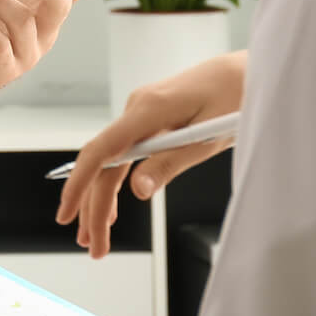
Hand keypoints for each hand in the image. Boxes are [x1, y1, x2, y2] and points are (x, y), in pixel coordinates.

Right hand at [55, 50, 246, 257]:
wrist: (248, 69)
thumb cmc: (237, 97)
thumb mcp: (210, 136)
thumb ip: (171, 162)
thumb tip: (138, 191)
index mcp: (149, 109)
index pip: (101, 150)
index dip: (79, 184)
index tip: (66, 213)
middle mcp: (137, 108)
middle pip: (103, 163)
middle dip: (93, 206)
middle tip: (92, 247)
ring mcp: (142, 110)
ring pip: (111, 159)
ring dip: (101, 197)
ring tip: (95, 234)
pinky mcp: (150, 115)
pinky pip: (123, 150)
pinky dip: (114, 178)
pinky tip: (113, 203)